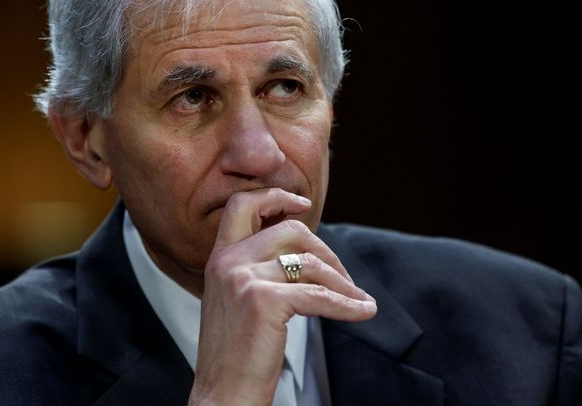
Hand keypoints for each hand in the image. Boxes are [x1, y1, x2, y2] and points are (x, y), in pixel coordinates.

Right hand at [188, 188, 376, 404]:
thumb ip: (258, 269)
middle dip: (325, 248)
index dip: (274, 196)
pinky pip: (319, 295)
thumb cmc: (235, 354)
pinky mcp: (263, 301)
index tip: (301, 202)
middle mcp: (227, 261)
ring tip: (358, 301)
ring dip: (343, 283)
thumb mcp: (237, 299)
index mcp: (218, 258)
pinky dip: (348, 305)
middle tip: (343, 276)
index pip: (241, 204)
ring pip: (311, 263)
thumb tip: (304, 251)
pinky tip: (363, 312)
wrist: (221, 395)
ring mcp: (243, 278)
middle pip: (289, 229)